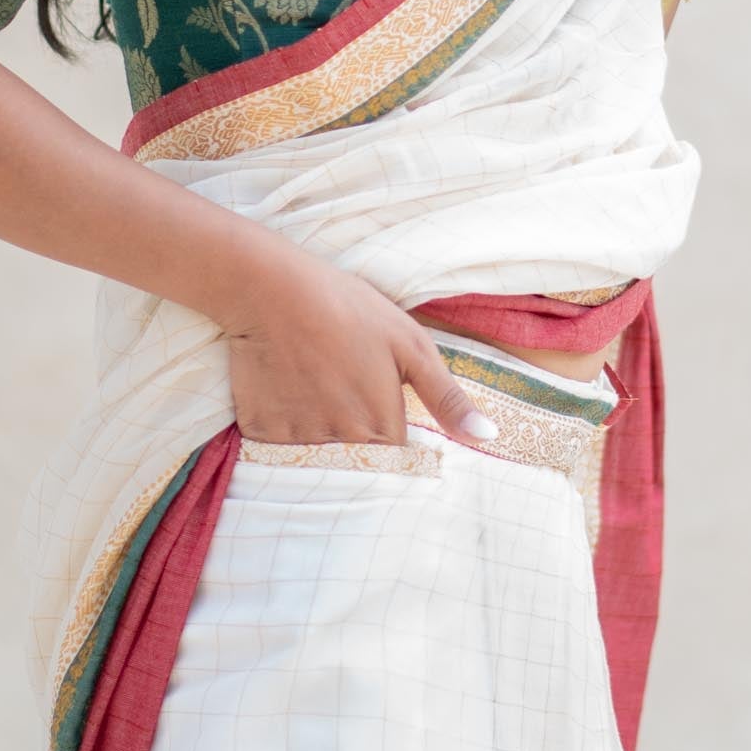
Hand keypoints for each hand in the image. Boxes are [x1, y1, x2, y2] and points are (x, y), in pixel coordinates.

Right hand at [218, 248, 500, 450]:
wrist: (272, 289)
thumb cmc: (348, 308)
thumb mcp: (410, 344)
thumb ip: (447, 397)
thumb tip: (489, 437)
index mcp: (382, 427)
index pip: (395, 459)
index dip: (389, 435)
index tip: (377, 405)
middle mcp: (342, 443)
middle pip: (356, 461)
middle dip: (354, 436)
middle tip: (341, 387)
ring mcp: (300, 440)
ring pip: (316, 454)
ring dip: (318, 431)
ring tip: (312, 382)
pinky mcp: (261, 432)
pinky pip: (278, 444)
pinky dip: (282, 423)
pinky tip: (284, 386)